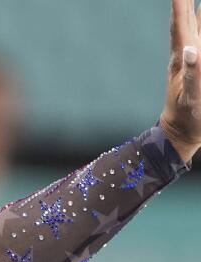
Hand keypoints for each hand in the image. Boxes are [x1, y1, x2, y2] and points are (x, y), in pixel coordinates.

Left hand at [162, 0, 200, 160]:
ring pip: (195, 27)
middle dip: (185, 1)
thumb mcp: (193, 98)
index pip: (180, 25)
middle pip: (186, 20)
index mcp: (182, 59)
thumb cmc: (188, 118)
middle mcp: (186, 53)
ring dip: (196, 10)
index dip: (179, 5)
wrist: (184, 131)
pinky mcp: (199, 66)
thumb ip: (195, 75)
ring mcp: (193, 58)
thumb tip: (191, 50)